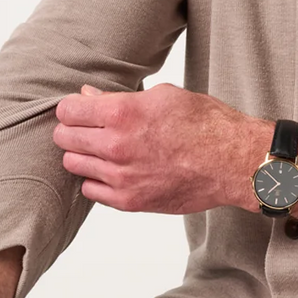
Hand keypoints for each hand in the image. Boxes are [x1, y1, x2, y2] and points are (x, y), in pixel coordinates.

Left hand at [53, 81, 265, 214]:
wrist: (232, 161)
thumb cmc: (206, 124)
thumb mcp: (163, 96)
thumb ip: (118, 98)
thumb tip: (89, 96)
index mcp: (122, 113)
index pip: (68, 110)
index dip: (72, 107)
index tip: (79, 109)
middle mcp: (116, 146)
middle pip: (64, 138)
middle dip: (73, 130)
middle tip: (89, 128)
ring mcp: (121, 177)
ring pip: (73, 165)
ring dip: (83, 155)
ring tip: (102, 149)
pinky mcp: (129, 201)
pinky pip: (91, 191)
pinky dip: (96, 180)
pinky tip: (113, 170)